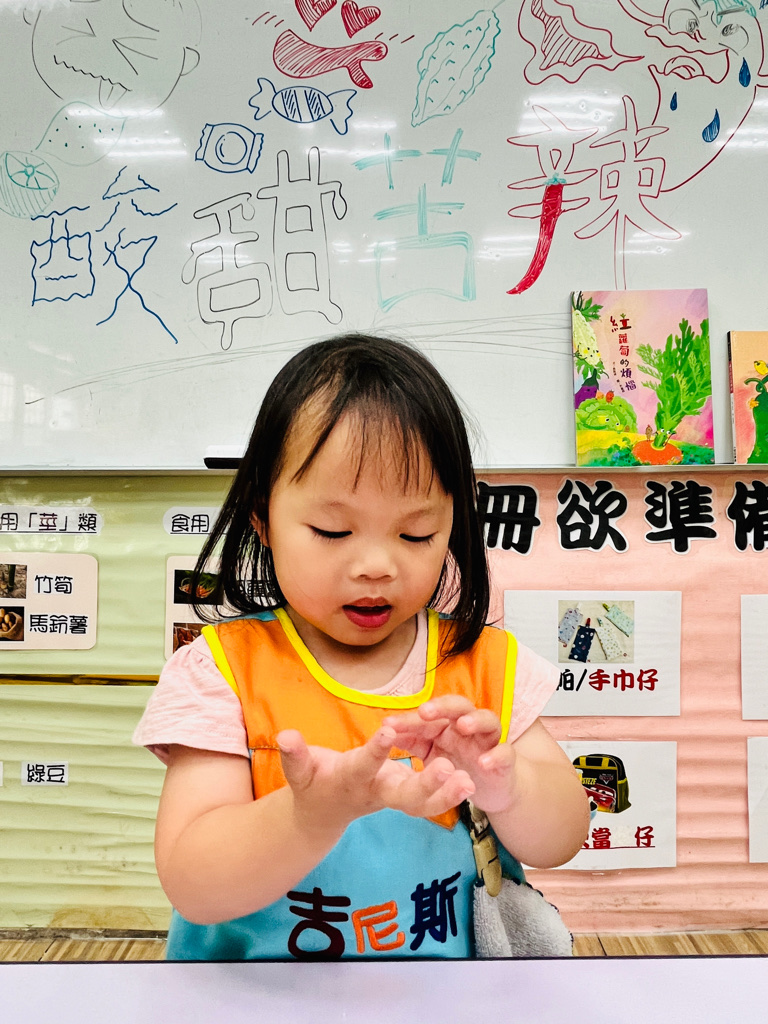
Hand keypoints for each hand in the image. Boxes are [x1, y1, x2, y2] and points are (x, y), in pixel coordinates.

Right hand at [276, 725, 474, 835]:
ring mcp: (393, 798)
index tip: (389, 731)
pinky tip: (471, 783)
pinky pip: (429, 802)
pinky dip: (449, 796)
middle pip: (403, 796)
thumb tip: (284, 735)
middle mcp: (376, 793)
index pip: (365, 764)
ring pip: (422, 804)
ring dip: (446, 795)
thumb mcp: (300, 770)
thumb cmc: (311, 784)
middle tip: (448, 767)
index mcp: (352, 781)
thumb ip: (294, 756)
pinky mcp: (405, 797)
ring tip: (469, 782)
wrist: (322, 814)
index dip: (376, 750)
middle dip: (426, 785)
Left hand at [383, 696, 517, 813]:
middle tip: (425, 711)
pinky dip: (496, 756)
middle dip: (443, 707)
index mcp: (449, 723)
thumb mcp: (432, 753)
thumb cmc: (459, 762)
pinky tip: (484, 762)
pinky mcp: (505, 760)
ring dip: (476, 720)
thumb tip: (385, 730)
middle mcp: (470, 726)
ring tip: (463, 725)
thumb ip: (412, 741)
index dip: (409, 719)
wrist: (492, 786)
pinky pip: (505, 753)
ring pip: (488, 721)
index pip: (429, 715)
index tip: (387, 725)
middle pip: (459, 707)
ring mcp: (489, 741)